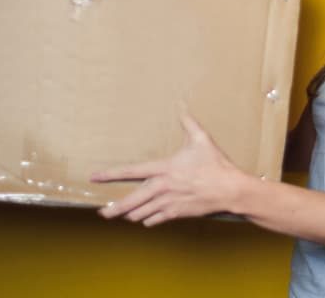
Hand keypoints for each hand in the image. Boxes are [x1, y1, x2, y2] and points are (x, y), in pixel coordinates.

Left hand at [89, 112, 248, 226]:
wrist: (229, 190)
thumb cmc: (215, 164)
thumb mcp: (201, 139)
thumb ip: (188, 122)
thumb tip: (181, 104)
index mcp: (164, 168)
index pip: (131, 171)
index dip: (110, 174)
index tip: (95, 177)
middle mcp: (162, 187)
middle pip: (131, 201)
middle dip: (114, 209)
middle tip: (102, 213)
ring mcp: (168, 202)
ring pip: (141, 213)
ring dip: (131, 214)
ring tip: (123, 215)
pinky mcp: (176, 213)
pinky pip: (155, 220)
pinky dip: (148, 220)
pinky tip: (146, 219)